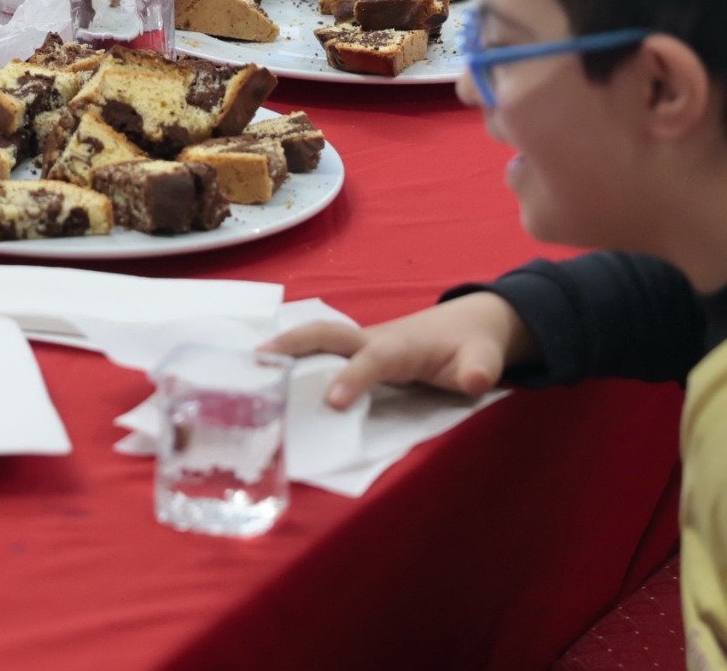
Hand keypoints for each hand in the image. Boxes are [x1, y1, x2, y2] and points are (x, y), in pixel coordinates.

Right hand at [263, 292, 531, 409]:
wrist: (468, 324)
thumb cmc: (471, 346)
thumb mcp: (484, 359)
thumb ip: (479, 369)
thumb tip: (474, 379)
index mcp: (400, 346)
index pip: (372, 360)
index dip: (352, 377)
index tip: (331, 401)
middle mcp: (372, 341)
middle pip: (326, 335)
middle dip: (293, 344)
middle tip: (255, 361)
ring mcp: (360, 346)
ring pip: (316, 341)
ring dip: (282, 351)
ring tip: (242, 371)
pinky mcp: (354, 356)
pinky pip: (318, 355)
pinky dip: (290, 360)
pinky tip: (264, 378)